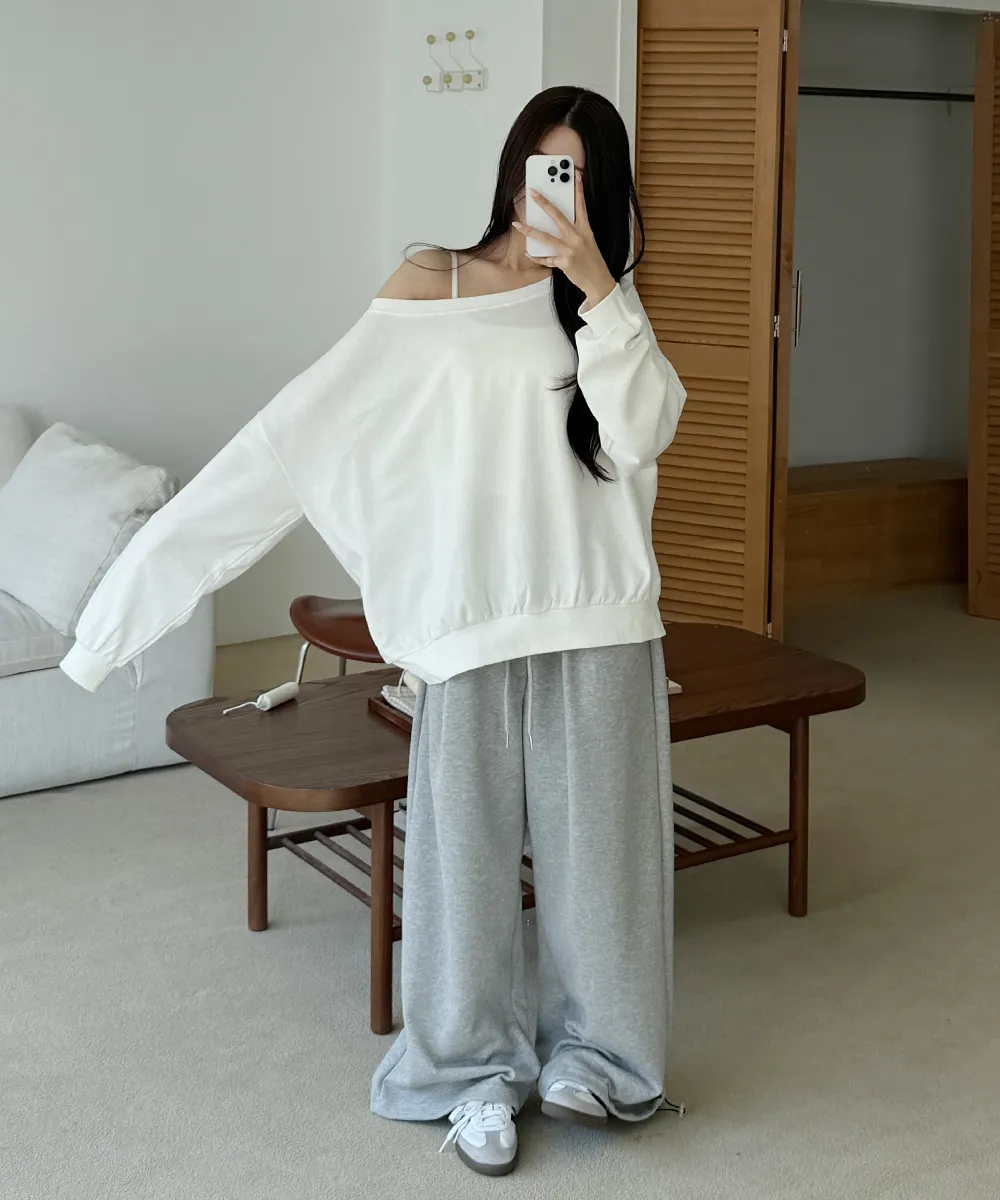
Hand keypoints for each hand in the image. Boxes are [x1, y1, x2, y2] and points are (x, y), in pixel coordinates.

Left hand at [513, 172, 616, 311]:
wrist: (598, 281)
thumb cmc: (592, 261)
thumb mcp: (588, 241)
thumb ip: (575, 231)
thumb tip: (558, 222)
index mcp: (585, 229)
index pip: (581, 205)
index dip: (578, 189)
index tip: (574, 175)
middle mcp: (577, 237)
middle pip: (557, 216)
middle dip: (544, 203)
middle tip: (533, 193)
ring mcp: (570, 250)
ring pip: (546, 237)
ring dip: (530, 231)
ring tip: (518, 225)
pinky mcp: (564, 263)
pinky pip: (546, 259)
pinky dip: (537, 257)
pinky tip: (529, 253)